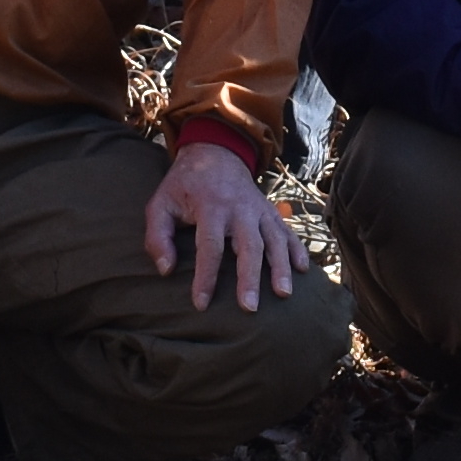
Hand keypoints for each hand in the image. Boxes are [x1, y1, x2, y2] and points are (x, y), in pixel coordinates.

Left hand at [143, 131, 303, 305]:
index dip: (206, 276)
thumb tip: (166, 269)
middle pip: (248, 245)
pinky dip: (297, 249)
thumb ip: (157, 236)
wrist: (216, 153)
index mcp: (211, 206)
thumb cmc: (184, 186)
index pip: (210, 246)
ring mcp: (259, 209)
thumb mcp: (160, 204)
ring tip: (283, 294)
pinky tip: (303, 270)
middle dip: (249, 277)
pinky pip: (287, 231)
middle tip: (249, 307)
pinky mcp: (271, 211)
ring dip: (280, 267)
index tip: (201, 304)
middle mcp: (239, 208)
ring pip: (274, 239)